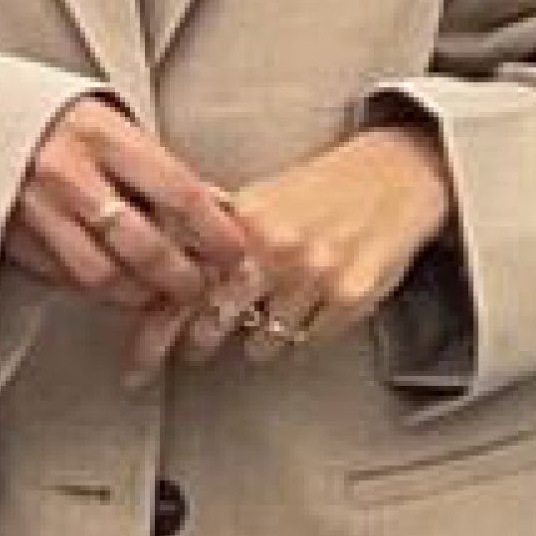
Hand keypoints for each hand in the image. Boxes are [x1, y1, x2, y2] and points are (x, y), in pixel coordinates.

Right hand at [0, 92, 256, 319]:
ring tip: (157, 291)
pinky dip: (94, 288)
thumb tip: (214, 204)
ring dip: (138, 293)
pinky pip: (64, 278)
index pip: (178, 193)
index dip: (215, 232)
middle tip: (199, 286)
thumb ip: (154, 164)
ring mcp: (36, 212)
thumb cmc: (45, 115)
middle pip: (142, 247)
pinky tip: (112, 282)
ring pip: (102, 276)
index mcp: (102, 134)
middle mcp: (69, 175)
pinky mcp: (10, 240)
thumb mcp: (106, 119)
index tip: (235, 253)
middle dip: (181, 278)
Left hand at [118, 121, 454, 387]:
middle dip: (197, 344)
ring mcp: (315, 273)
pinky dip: (303, 334)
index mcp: (245, 219)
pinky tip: (309, 310)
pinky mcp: (351, 296)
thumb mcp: (261, 200)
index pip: (184, 284)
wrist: (398, 174)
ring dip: (257, 342)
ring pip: (262, 343)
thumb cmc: (326, 190)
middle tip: (192, 352)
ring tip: (267, 320)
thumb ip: (214, 235)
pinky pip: (309, 342)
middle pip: (214, 319)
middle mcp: (276, 245)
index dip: (154, 329)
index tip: (137, 361)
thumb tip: (158, 266)